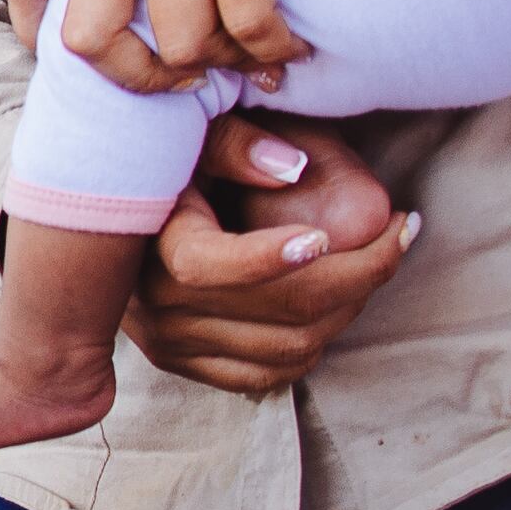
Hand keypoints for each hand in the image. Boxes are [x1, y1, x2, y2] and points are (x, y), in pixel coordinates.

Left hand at [1, 0, 343, 89]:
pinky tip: (290, 46)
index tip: (80, 60)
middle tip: (178, 75)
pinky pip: (249, 22)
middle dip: (133, 77)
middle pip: (87, 38)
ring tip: (245, 54)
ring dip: (216, 63)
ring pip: (176, 42)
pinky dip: (273, 49)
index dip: (35, 36)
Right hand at [121, 115, 415, 396]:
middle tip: (401, 232)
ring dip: (352, 307)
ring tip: (377, 260)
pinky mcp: (188, 364)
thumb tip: (292, 168)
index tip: (328, 233)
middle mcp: (157, 305)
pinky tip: (340, 302)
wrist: (109, 221)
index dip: (273, 256)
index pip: (210, 266)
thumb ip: (233, 143)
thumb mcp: (188, 135)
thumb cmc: (164, 164)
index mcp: (151, 243)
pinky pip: (271, 374)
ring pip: (291, 347)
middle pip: (280, 311)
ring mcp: (172, 343)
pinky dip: (318, 343)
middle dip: (361, 274)